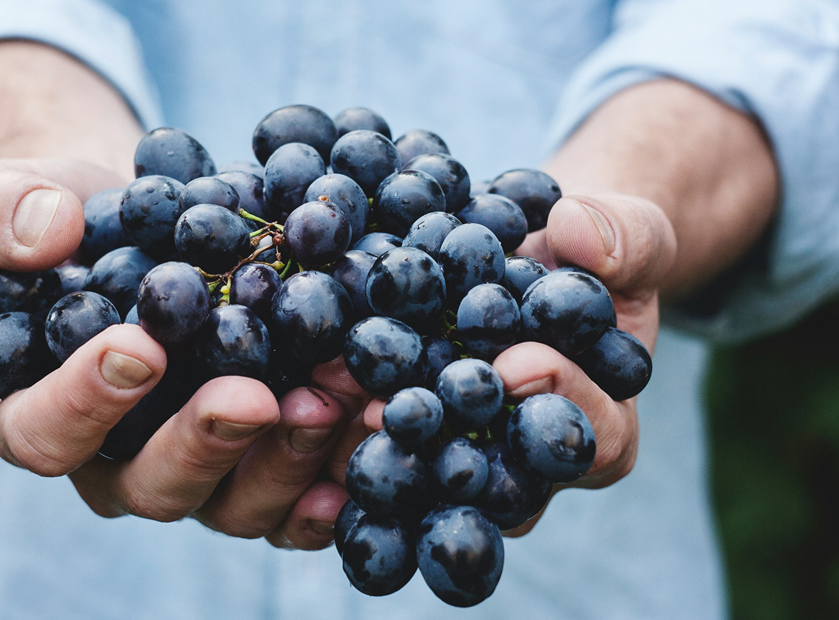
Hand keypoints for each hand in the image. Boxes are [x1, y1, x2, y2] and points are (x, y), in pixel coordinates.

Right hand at [0, 157, 352, 549]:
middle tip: (255, 396)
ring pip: (236, 502)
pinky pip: (299, 499)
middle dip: (207, 443)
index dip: (85, 402)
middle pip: (153, 485)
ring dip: (290, 458)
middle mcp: (120, 461)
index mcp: (41, 412)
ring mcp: (200, 471)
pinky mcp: (263, 464)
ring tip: (338, 398)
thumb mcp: (11, 196)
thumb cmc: (71, 221)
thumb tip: (45, 231)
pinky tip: (375, 435)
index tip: (140, 346)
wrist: (152, 227)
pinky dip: (338, 475)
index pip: (44, 432)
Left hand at [313, 188, 675, 536]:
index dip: (561, 401)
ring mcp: (464, 456)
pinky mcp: (409, 436)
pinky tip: (296, 396)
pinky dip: (335, 423)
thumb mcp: (629, 235)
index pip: (593, 436)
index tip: (519, 363)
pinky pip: (376, 443)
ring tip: (327, 401)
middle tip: (395, 409)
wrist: (534, 258)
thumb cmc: (592, 255)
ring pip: (424, 473)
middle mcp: (529, 464)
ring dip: (374, 442)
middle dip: (446, 440)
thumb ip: (625, 238)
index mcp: (602, 427)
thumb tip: (584, 236)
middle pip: (496, 476)